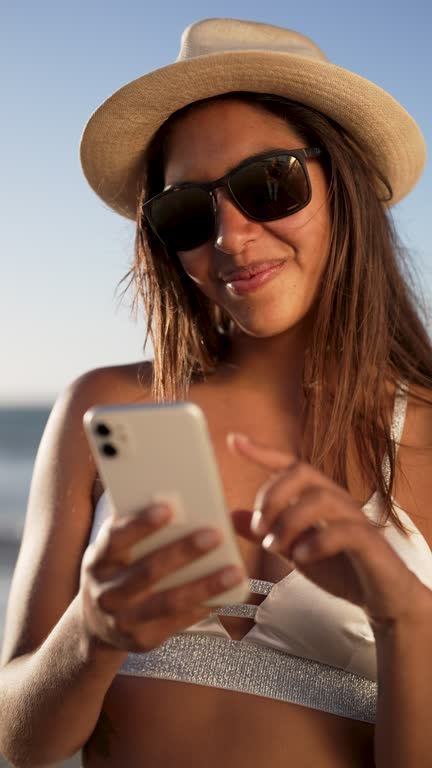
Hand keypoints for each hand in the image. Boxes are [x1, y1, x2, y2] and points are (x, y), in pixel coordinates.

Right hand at [80, 505, 243, 651]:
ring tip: (235, 571)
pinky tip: (226, 594)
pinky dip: (203, 607)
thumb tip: (181, 503)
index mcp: (98, 560)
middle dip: (183, 552)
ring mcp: (122, 621)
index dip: (141, 524)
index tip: (169, 507)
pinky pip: (177, 623)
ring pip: (168, 602)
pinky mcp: (141, 641)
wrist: (98, 623)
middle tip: (216, 534)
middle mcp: (105, 592)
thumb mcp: (116, 550)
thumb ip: (138, 529)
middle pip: (148, 572)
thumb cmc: (119, 569)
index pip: (116, 539)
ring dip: (204, 586)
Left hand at [228, 432, 430, 628]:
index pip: (289, 465)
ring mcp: (354, 518)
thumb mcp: (293, 549)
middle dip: (272, 495)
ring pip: (320, 499)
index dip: (262, 451)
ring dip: (289, 521)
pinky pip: (345, 531)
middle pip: (302, 473)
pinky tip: (300, 558)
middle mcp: (336, 499)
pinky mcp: (369, 542)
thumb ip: (267, 532)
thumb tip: (233, 516)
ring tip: (273, 547)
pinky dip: (317, 542)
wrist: (380, 597)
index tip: (234, 441)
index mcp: (316, 496)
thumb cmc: (339, 567)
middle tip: (258, 527)